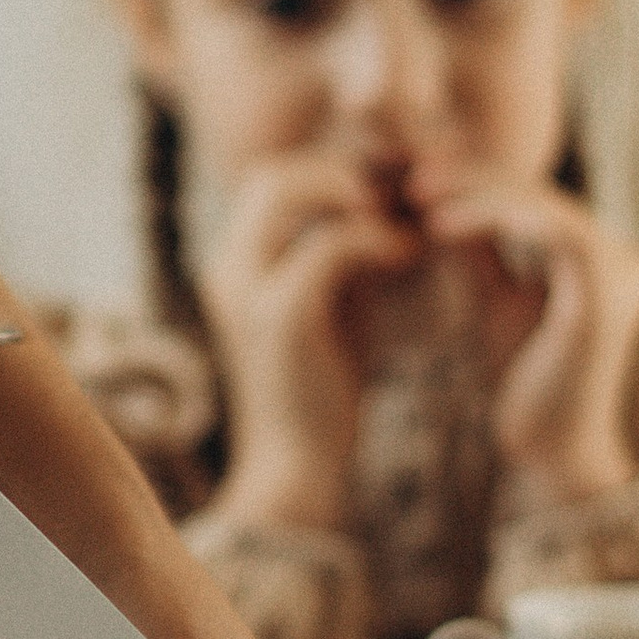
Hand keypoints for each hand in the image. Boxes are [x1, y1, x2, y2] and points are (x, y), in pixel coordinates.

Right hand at [193, 155, 420, 533]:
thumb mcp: (328, 306)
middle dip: (339, 171)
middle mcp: (228, 266)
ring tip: (403, 217)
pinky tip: (409, 253)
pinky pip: (329, 244)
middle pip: (272, 173)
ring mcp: (247, 288)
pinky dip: (375, 238)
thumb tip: (384, 202)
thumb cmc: (321, 389)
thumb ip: (340, 255)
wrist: (300, 467)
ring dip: (354, 193)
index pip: (270, 180)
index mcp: (235, 264)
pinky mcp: (280, 315)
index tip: (389, 186)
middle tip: (400, 191)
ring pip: (288, 190)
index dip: (328, 172)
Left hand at [419, 180, 638, 504]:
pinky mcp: (605, 289)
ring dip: (474, 192)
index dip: (476, 185)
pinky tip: (441, 224)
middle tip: (408, 177)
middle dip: (470, 178)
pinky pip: (551, 229)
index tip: (415, 185)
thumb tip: (443, 201)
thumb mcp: (494, 304)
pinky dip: (493, 218)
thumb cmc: (520, 389)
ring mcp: (620, 269)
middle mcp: (621, 256)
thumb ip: (482, 254)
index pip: (534, 200)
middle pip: (538, 193)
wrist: (548, 457)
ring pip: (542, 202)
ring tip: (416, 195)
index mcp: (601, 259)